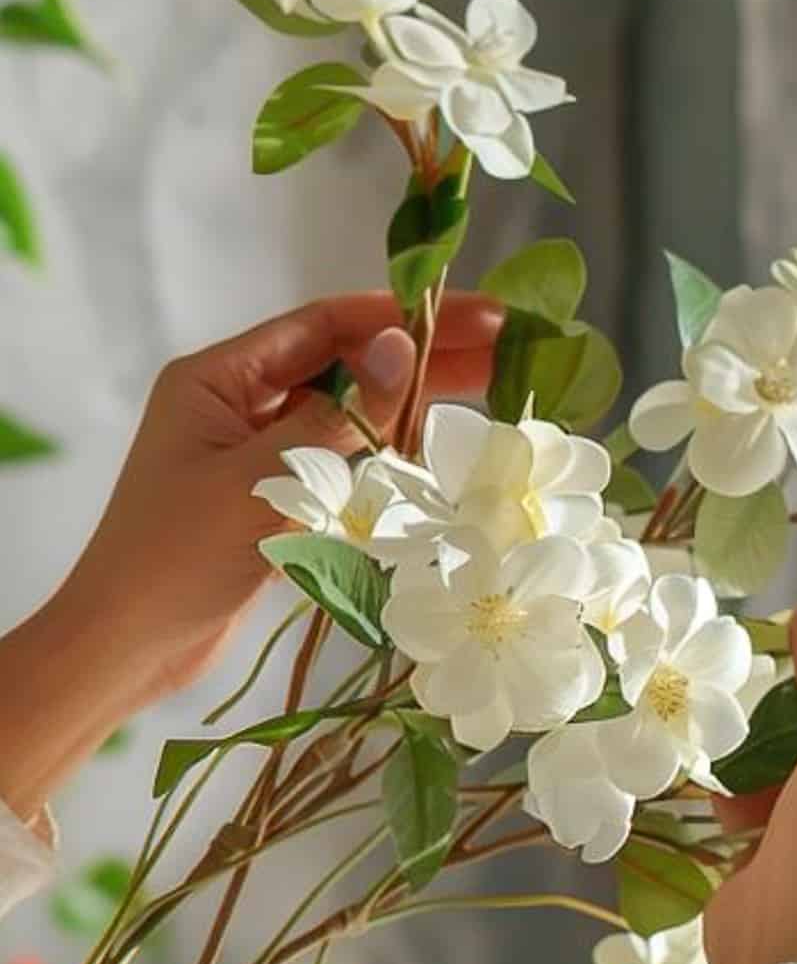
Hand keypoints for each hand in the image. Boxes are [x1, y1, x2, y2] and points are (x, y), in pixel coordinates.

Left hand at [0, 291, 500, 817]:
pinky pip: (341, 459)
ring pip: (349, 412)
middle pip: (345, 364)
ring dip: (410, 401)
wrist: (127, 649)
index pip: (325, 326)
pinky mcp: (275, 495)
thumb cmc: (175, 558)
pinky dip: (385, 453)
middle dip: (421, 353)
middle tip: (503, 345)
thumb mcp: (260, 479)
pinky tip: (434, 448)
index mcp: (220, 378)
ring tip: (487, 386)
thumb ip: (335, 417)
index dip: (403, 315)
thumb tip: (400, 346)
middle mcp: (241, 402)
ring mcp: (258, 450)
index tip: (476, 315)